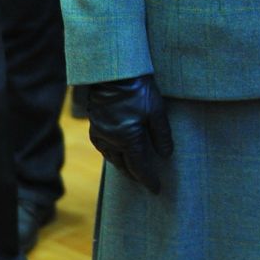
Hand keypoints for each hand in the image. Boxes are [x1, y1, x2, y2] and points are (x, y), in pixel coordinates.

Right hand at [84, 76, 173, 193]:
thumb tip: (166, 155)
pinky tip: (119, 151)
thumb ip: (162, 136)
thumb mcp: (157, 111)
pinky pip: (104, 146)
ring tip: (133, 169)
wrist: (113, 70)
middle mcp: (110, 140)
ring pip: (112, 157)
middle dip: (135, 175)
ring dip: (123, 164)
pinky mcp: (94, 124)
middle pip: (124, 165)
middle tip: (146, 182)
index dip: (148, 180)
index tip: (156, 190)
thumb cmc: (138, 88)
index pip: (139, 167)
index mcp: (127, 139)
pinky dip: (114, 153)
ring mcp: (100, 132)